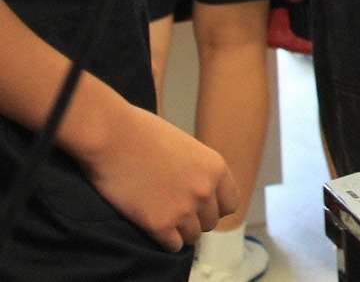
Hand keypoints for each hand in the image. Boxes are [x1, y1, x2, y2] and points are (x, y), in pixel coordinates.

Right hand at [78, 105, 237, 251]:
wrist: (111, 136)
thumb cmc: (141, 132)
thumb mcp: (184, 145)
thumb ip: (197, 168)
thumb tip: (197, 184)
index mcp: (215, 167)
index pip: (230, 203)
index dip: (214, 207)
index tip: (200, 207)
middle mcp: (205, 190)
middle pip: (210, 222)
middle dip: (195, 219)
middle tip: (175, 212)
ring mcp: (184, 209)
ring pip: (192, 237)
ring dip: (179, 231)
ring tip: (163, 219)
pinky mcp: (159, 224)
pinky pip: (172, 246)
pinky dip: (165, 241)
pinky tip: (153, 229)